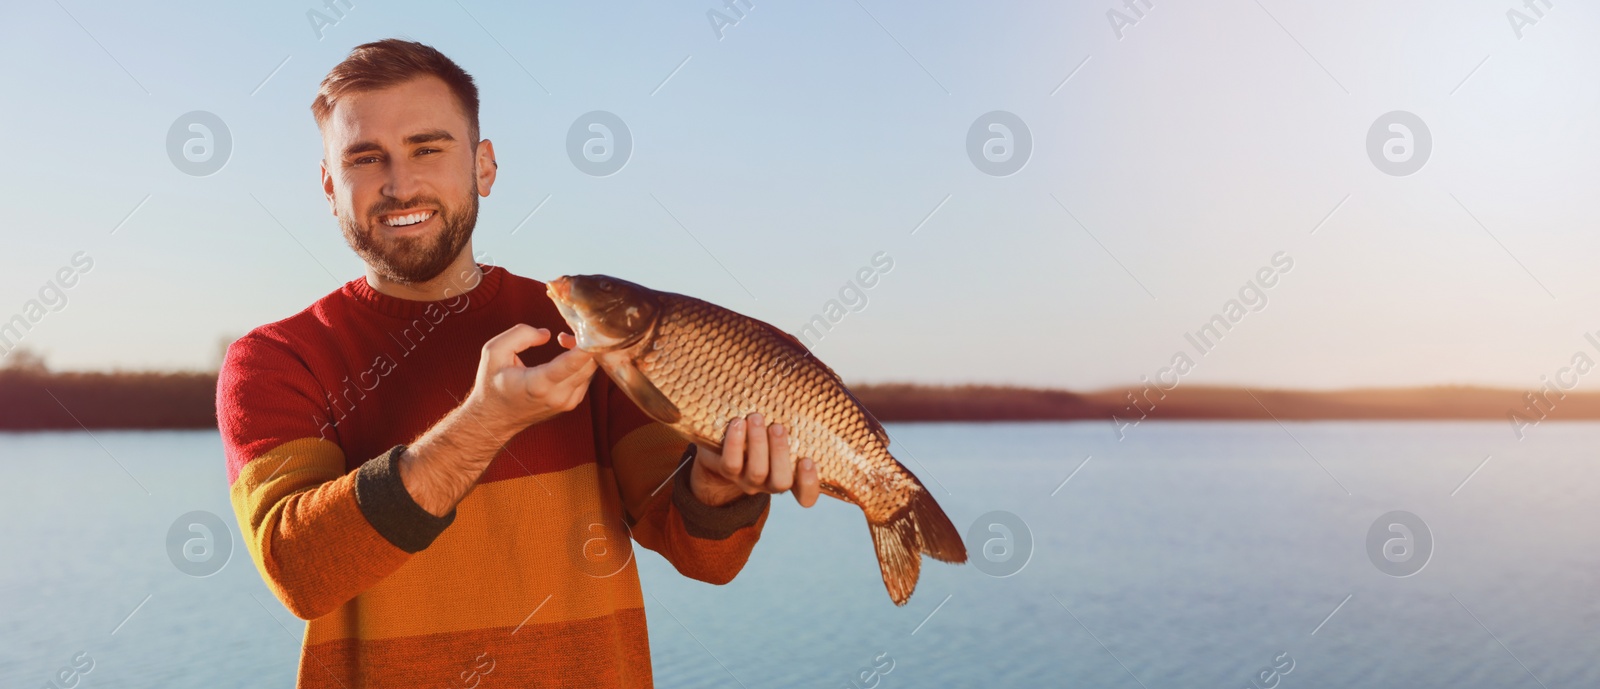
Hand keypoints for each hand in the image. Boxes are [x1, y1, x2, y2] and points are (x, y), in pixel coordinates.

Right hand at [466, 324, 597, 435]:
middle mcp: (558, 396)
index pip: (573, 363)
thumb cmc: (492, 383)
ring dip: (584, 352)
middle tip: (567, 331)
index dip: (587, 344)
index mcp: (538, 384)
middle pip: (589, 364)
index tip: (593, 328)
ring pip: (591, 370)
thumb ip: (520, 335)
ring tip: (564, 341)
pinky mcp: (571, 404)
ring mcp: (567, 403)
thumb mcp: (494, 352)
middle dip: (585, 341)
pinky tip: (567, 355)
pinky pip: (587, 378)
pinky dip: (583, 363)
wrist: (494, 418)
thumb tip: (548, 334)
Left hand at [689, 413, 820, 507]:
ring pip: (757, 472)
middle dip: (780, 453)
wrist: (721, 447)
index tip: (807, 460)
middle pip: (782, 481)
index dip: (809, 483)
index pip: (806, 495)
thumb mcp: (776, 431)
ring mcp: (747, 480)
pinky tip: (737, 423)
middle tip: (778, 427)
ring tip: (756, 418)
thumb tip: (803, 386)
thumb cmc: (759, 434)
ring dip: (758, 443)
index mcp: (789, 475)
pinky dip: (735, 443)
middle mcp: (770, 483)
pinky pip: (731, 464)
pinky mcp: (726, 472)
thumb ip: (790, 423)